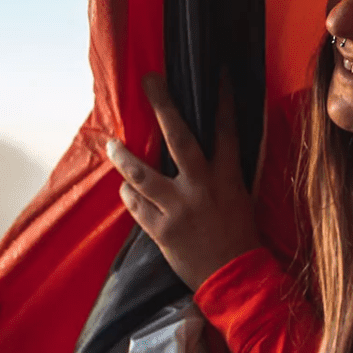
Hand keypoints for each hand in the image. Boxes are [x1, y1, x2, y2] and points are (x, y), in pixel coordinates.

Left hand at [105, 74, 260, 290]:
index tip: (218, 73)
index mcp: (228, 178)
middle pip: (179, 138)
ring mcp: (179, 208)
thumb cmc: (240, 238)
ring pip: (143, 174)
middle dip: (164, 106)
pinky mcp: (162, 230)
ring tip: (112, 144)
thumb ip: (223, 174)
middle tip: (150, 81)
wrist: (236, 280)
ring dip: (124, 157)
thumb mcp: (240, 200)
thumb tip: (209, 150)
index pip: (226, 131)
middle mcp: (202, 187)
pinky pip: (136, 205)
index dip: (222, 100)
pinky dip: (129, 195)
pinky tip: (127, 189)